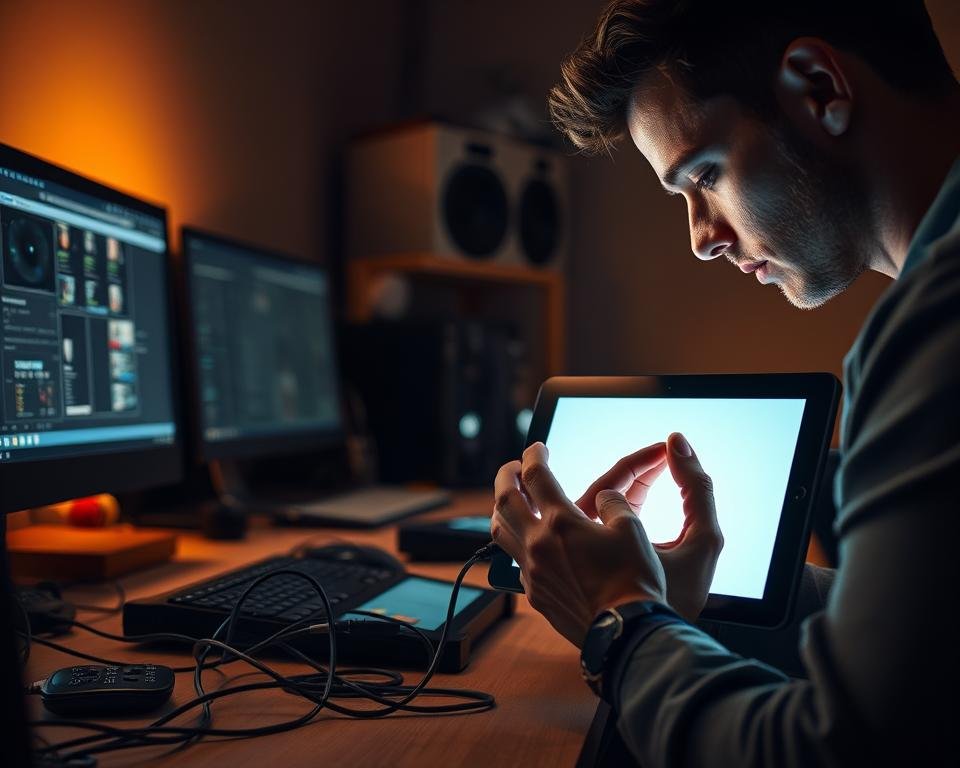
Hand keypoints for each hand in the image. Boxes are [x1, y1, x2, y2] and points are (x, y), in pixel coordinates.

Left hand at [490, 434, 721, 646]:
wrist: (627, 633)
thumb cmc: (635, 581)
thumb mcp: (631, 530)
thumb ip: (613, 503)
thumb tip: (603, 497)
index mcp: (561, 522)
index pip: (535, 474)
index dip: (534, 454)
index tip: (537, 448)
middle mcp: (538, 544)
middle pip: (504, 498)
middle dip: (506, 475)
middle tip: (512, 466)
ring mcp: (532, 571)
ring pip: (499, 531)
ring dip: (502, 508)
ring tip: (511, 500)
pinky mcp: (534, 594)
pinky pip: (515, 561)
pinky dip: (517, 543)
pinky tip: (530, 543)